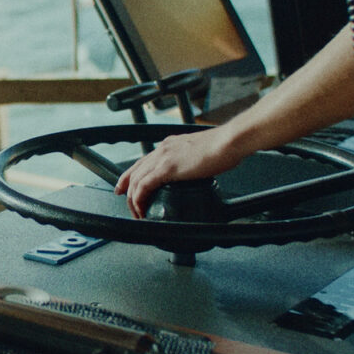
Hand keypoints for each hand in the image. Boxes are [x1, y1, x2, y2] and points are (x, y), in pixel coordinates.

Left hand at [113, 127, 248, 218]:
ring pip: (136, 180)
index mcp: (170, 145)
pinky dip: (140, 199)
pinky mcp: (168, 168)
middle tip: (124, 200)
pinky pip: (145, 186)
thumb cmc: (224, 147)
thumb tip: (197, 173)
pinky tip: (142, 208)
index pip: (144, 161)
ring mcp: (164, 157)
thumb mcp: (201, 154)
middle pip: (135, 170)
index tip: (127, 185)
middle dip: (126, 187)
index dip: (132, 174)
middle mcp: (163, 149)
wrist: (229, 141)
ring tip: (138, 212)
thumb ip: (193, 163)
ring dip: (133, 199)